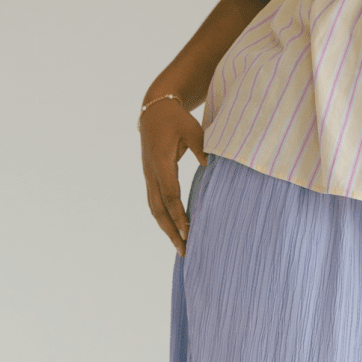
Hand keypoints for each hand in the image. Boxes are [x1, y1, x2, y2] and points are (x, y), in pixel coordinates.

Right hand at [140, 98, 207, 253]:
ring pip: (154, 209)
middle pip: (158, 209)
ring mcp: (149, 176)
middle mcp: (151, 173)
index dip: (178, 214)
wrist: (154, 111)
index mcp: (161, 162)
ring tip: (180, 246)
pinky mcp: (150, 178)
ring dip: (166, 228)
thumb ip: (202, 148)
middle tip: (184, 250)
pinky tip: (174, 230)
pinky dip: (164, 218)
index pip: (170, 195)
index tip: (188, 232)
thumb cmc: (176, 120)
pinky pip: (155, 202)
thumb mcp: (192, 129)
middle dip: (171, 231)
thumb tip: (212, 166)